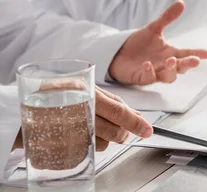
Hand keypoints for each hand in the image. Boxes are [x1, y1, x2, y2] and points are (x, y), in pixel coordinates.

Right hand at [19, 82, 151, 170]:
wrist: (22, 106)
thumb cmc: (57, 95)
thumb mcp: (85, 90)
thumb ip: (111, 103)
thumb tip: (136, 116)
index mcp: (86, 93)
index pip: (118, 112)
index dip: (136, 123)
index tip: (148, 130)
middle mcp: (76, 111)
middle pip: (113, 131)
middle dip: (122, 134)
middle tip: (120, 131)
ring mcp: (65, 130)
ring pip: (100, 144)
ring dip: (102, 140)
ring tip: (90, 128)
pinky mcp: (56, 147)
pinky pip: (83, 154)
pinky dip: (85, 148)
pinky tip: (78, 137)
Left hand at [109, 1, 206, 84]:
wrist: (118, 53)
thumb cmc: (139, 44)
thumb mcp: (154, 28)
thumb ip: (168, 17)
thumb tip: (181, 2)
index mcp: (171, 53)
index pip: (187, 54)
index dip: (199, 54)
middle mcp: (165, 64)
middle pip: (181, 67)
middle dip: (188, 64)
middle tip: (195, 61)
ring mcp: (155, 72)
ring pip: (168, 76)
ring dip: (171, 70)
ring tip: (171, 60)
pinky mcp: (141, 78)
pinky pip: (148, 78)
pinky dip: (149, 72)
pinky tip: (147, 64)